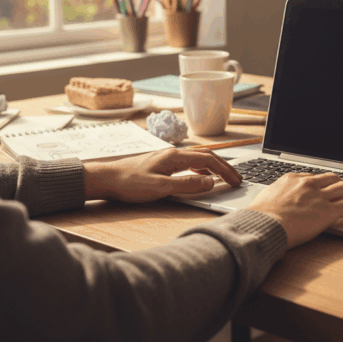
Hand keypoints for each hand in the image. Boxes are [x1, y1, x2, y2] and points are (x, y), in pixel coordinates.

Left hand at [83, 147, 241, 202]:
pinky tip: (201, 178)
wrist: (105, 178)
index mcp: (175, 157)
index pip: (209, 160)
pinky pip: (189, 163)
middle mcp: (174, 153)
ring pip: (199, 158)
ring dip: (214, 168)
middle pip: (207, 156)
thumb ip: (187, 185)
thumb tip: (210, 183)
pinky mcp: (162, 163)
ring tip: (224, 178)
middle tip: (237, 179)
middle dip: (224, 167)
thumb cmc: (128, 183)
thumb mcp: (160, 188)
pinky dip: (201, 169)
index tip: (236, 181)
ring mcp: (168, 157)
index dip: (225, 171)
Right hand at [246, 173, 342, 248]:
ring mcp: (319, 196)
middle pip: (332, 179)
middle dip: (342, 184)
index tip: (327, 188)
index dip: (323, 184)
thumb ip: (277, 196)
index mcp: (292, 179)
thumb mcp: (266, 198)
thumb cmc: (259, 217)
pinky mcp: (327, 211)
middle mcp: (308, 184)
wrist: (263, 225)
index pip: (313, 177)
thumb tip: (277, 202)